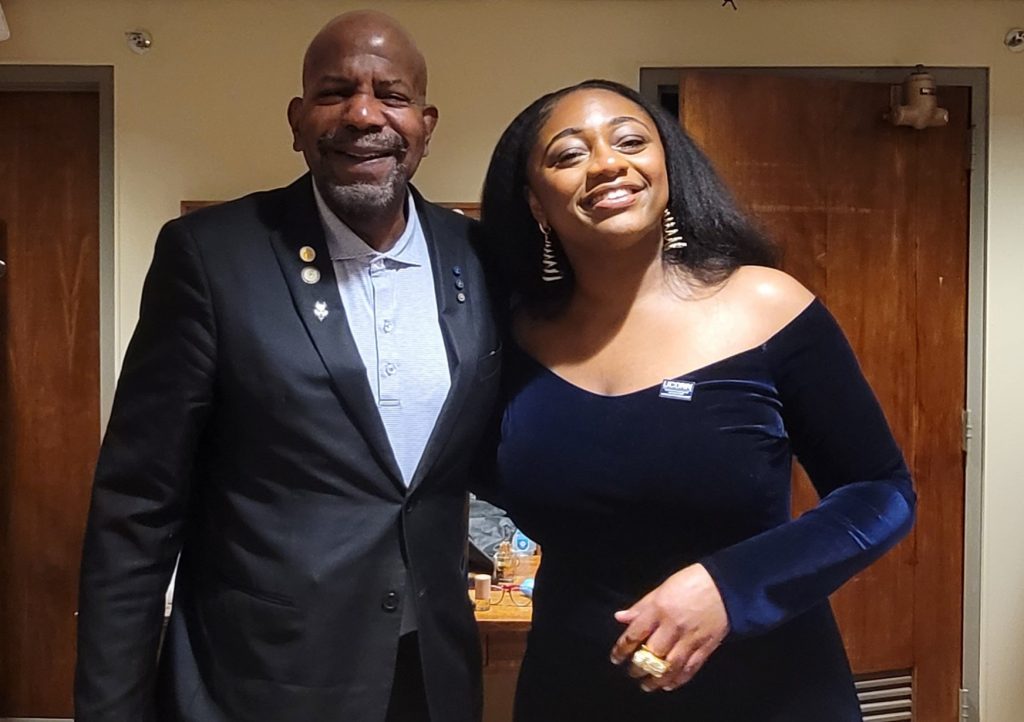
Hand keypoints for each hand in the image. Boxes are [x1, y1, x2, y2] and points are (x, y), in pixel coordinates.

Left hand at [609, 563, 728, 691]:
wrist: (726, 585)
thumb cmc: (690, 582)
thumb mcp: (661, 588)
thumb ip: (641, 606)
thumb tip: (620, 618)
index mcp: (659, 609)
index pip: (635, 634)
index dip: (622, 649)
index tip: (615, 658)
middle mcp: (673, 627)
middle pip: (651, 654)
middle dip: (638, 667)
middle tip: (632, 673)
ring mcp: (690, 639)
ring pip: (670, 666)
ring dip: (656, 679)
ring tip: (647, 685)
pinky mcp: (706, 647)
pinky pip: (690, 668)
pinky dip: (678, 680)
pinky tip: (669, 685)